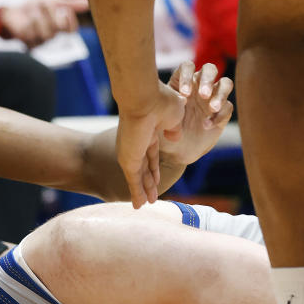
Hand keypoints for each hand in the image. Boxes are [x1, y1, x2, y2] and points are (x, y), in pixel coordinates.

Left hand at [0, 0, 88, 46]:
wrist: (10, 12)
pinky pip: (33, 36)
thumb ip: (69, 2)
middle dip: (52, 14)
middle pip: (58, 30)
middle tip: (44, 4)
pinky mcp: (26, 42)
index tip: (65, 9)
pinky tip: (27, 18)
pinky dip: (30, 24)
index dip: (71, 21)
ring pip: (46, 34)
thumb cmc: (32, 7)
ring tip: (34, 9)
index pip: (72, 30)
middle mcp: (50, 35)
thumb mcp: (52, 1)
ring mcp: (39, 40)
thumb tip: (88, 1)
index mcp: (58, 26)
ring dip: (40, 18)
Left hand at [116, 82, 186, 207]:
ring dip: (143, 191)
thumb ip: (174, 129)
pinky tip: (138, 205)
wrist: (143, 98)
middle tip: (151, 195)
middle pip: (144, 167)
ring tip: (147, 204)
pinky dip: (136, 194)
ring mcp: (131, 152)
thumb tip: (175, 136)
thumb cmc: (160, 101)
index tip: (157, 178)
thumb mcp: (174, 116)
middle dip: (148, 182)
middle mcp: (137, 143)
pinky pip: (134, 182)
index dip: (155, 167)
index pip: (152, 154)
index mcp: (149, 132)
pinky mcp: (129, 160)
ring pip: (139, 177)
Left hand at [158, 61, 233, 166]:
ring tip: (212, 108)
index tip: (184, 94)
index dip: (187, 76)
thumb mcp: (159, 115)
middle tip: (202, 95)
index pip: (188, 67)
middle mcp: (199, 86)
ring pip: (225, 83)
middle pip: (210, 69)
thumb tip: (170, 95)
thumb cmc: (163, 131)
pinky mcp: (222, 113)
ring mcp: (212, 98)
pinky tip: (206, 126)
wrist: (173, 152)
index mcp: (182, 82)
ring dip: (220, 94)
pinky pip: (228, 107)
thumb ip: (164, 102)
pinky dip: (219, 115)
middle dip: (207, 80)